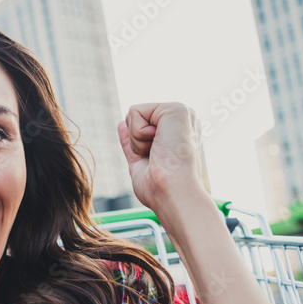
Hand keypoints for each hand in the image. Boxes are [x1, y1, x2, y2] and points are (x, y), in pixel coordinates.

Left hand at [117, 103, 207, 221]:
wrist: (173, 194)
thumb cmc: (160, 189)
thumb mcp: (140, 162)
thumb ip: (133, 142)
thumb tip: (120, 124)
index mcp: (177, 133)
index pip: (142, 127)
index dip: (137, 147)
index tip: (156, 163)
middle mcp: (182, 121)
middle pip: (135, 119)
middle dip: (136, 142)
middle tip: (157, 158)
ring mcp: (181, 113)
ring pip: (133, 114)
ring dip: (137, 140)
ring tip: (159, 153)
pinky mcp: (176, 109)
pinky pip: (135, 111)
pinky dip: (138, 134)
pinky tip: (158, 145)